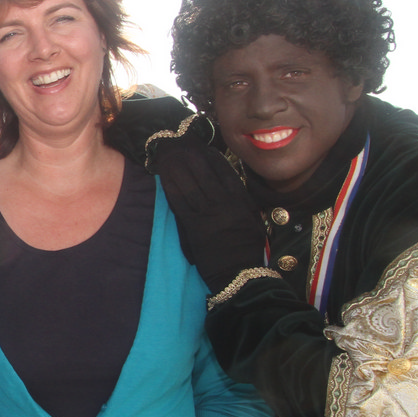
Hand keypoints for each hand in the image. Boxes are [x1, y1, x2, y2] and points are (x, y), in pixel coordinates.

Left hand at [151, 135, 265, 292]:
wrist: (239, 273)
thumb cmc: (246, 248)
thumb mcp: (253, 221)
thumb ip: (242, 202)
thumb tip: (230, 184)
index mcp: (241, 202)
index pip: (225, 173)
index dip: (212, 158)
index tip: (203, 147)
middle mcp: (225, 204)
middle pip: (205, 173)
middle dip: (192, 156)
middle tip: (180, 143)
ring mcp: (209, 215)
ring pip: (190, 184)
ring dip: (178, 167)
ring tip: (168, 153)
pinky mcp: (194, 227)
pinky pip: (180, 203)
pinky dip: (172, 187)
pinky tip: (164, 176)